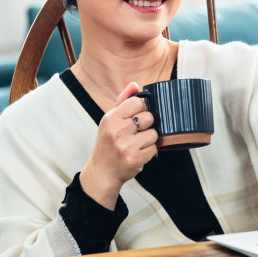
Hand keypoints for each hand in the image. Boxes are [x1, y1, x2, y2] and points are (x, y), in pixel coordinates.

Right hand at [80, 82, 158, 209]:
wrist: (102, 172)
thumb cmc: (108, 143)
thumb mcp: (110, 120)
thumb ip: (123, 101)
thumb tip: (135, 85)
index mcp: (111, 118)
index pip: (138, 102)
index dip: (141, 109)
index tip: (136, 116)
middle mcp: (117, 131)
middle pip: (149, 117)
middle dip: (147, 124)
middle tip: (136, 132)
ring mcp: (126, 146)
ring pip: (154, 133)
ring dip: (149, 139)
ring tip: (137, 143)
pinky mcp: (135, 159)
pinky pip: (154, 148)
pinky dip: (150, 151)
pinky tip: (138, 153)